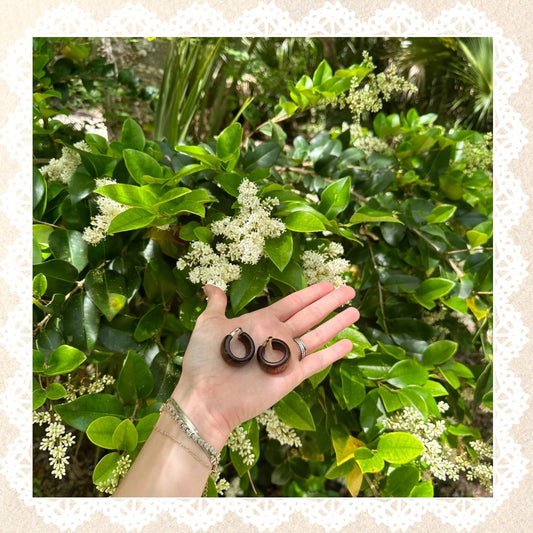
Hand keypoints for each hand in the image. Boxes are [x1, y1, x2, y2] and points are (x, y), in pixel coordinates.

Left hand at [172, 282, 359, 450]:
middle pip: (310, 315)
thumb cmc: (205, 360)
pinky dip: (332, 353)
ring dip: (336, 323)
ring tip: (355, 311)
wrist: (206, 398)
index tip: (327, 283)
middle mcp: (277, 337)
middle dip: (330, 302)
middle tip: (349, 290)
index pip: (292, 303)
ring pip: (317, 336)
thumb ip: (216, 305)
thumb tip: (210, 286)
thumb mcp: (208, 325)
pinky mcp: (291, 377)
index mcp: (261, 321)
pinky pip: (316, 362)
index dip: (310, 293)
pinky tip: (347, 343)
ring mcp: (285, 357)